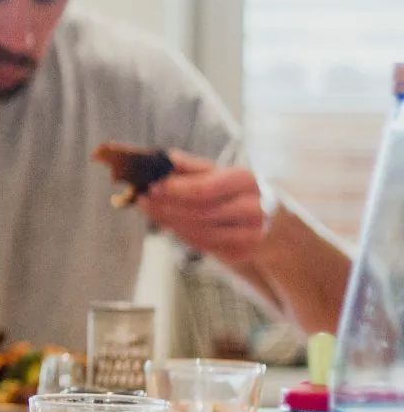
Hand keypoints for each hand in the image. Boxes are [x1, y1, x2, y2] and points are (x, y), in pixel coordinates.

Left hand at [140, 150, 269, 263]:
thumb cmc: (235, 191)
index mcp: (246, 181)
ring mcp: (251, 234)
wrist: (272, 221)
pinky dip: (182, 233)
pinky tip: (168, 222)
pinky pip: (203, 244)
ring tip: (150, 209)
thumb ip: (191, 167)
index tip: (150, 186)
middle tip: (140, 199)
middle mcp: (254, 208)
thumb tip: (164, 159)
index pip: (205, 188)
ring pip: (199, 231)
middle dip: (166, 206)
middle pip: (200, 212)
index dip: (175, 189)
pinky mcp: (242, 253)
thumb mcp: (218, 173)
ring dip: (169, 221)